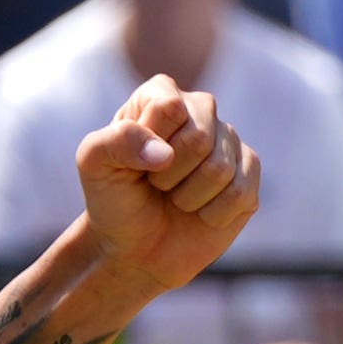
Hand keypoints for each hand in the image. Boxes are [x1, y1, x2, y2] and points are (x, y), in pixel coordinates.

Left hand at [74, 75, 260, 299]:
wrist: (133, 248)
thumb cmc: (114, 200)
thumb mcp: (94, 165)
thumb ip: (116, 141)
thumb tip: (164, 153)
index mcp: (163, 95)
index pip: (170, 108)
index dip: (149, 145)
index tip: (134, 163)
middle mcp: (201, 110)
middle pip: (199, 138)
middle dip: (168, 176)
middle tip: (155, 184)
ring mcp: (228, 141)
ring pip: (220, 169)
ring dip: (188, 197)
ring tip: (175, 198)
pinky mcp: (248, 175)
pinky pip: (240, 193)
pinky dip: (212, 214)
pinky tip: (200, 212)